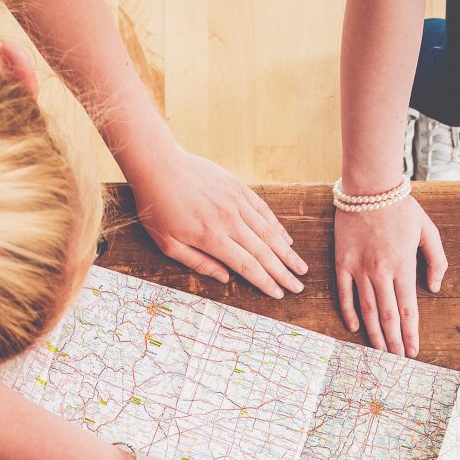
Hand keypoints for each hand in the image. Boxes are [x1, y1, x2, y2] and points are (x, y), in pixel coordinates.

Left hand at [127, 146, 306, 297]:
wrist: (159, 165)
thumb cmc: (158, 208)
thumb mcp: (168, 244)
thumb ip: (198, 263)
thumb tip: (225, 279)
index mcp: (212, 238)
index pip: (247, 266)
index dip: (266, 282)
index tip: (280, 294)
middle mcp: (229, 220)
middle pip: (263, 252)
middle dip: (284, 272)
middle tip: (299, 286)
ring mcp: (236, 202)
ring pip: (268, 232)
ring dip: (287, 252)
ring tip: (301, 266)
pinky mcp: (238, 188)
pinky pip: (263, 210)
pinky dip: (277, 226)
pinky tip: (286, 239)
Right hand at [334, 198, 446, 357]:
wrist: (369, 187)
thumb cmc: (401, 208)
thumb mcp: (428, 231)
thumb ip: (436, 261)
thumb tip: (434, 288)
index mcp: (403, 266)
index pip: (408, 309)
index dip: (411, 333)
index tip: (413, 351)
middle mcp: (381, 272)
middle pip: (388, 316)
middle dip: (394, 341)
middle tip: (397, 361)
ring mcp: (359, 268)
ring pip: (368, 310)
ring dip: (375, 334)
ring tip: (380, 352)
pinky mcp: (343, 263)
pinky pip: (345, 294)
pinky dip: (350, 313)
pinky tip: (355, 328)